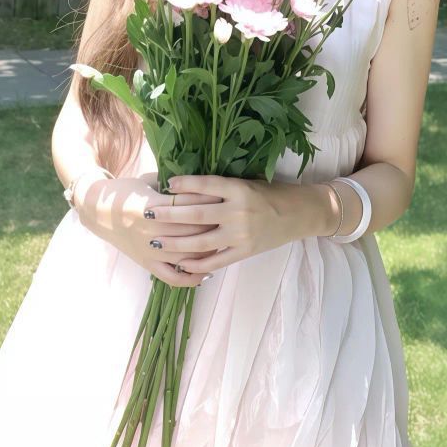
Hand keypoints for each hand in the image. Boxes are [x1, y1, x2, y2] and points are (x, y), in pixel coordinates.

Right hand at [76, 175, 223, 288]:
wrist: (98, 211)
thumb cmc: (126, 192)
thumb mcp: (147, 181)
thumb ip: (171, 183)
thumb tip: (201, 181)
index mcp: (152, 205)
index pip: (188, 204)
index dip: (208, 201)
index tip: (225, 198)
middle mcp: (152, 230)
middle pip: (191, 230)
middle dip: (213, 225)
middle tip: (230, 220)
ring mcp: (150, 250)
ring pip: (186, 255)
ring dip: (207, 251)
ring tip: (224, 244)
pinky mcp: (147, 264)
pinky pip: (171, 277)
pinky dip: (190, 278)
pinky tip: (206, 273)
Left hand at [151, 174, 304, 276]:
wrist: (299, 214)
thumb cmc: (271, 193)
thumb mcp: (247, 182)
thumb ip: (221, 187)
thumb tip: (185, 188)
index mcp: (239, 188)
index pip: (205, 185)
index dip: (183, 185)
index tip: (165, 184)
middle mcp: (238, 211)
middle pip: (195, 214)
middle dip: (168, 214)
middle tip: (147, 212)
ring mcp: (241, 234)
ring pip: (201, 241)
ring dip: (174, 242)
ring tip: (155, 240)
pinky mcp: (245, 252)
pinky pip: (216, 261)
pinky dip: (197, 264)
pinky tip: (180, 263)